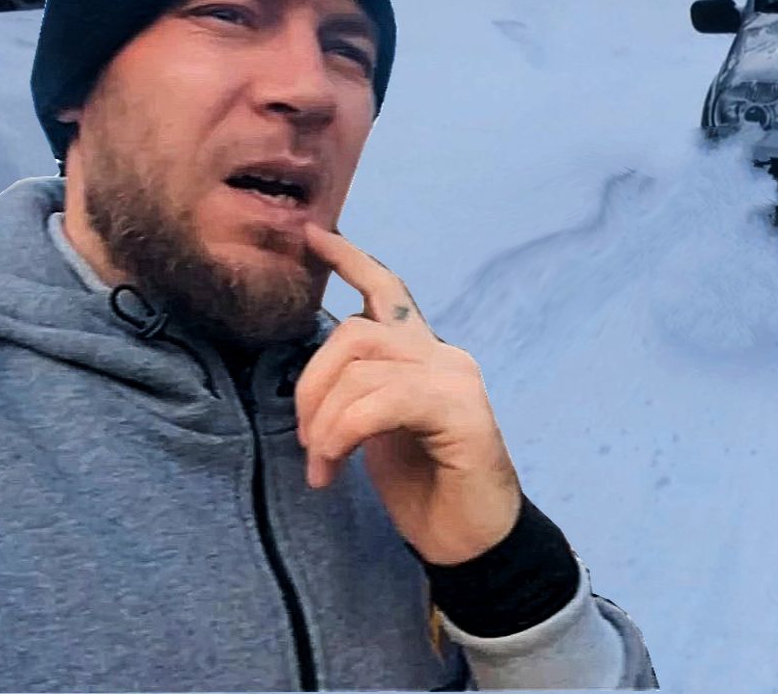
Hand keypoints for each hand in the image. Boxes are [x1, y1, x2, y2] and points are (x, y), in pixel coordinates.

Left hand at [295, 224, 522, 564]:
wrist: (472, 541)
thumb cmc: (425, 487)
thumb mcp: (378, 430)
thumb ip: (360, 391)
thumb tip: (316, 374)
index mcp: (426, 356)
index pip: (388, 292)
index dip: (349, 260)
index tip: (312, 237)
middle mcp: (445, 356)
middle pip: (353, 333)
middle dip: (310, 386)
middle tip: (305, 441)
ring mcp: (457, 380)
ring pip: (361, 368)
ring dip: (323, 422)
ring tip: (322, 466)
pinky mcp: (462, 411)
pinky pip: (380, 401)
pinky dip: (343, 433)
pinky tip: (335, 468)